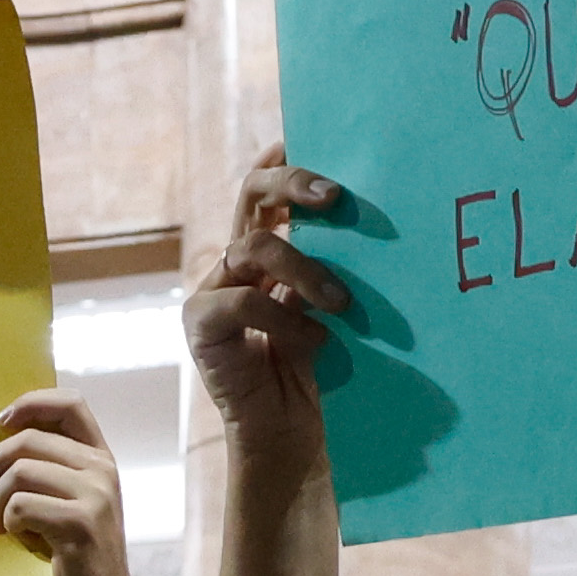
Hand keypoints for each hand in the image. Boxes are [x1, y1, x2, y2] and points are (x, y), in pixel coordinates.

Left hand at [0, 392, 140, 575]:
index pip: (70, 403)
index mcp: (100, 457)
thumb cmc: (73, 553)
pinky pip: (22, 505)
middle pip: (30, 439)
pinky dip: (7, 521)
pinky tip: (12, 537)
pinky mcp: (81, 523)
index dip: (30, 403)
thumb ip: (49, 468)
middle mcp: (102, 469)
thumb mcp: (68, 501)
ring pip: (21, 471)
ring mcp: (95, 495)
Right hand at [187, 147, 345, 472]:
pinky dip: (282, 317)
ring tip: (342, 304)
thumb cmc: (325, 373)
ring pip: (254, 246)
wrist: (290, 437)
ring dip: (305, 268)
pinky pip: (241, 299)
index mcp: (270, 248)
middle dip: (292, 183)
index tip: (318, 139)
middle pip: (251, 192)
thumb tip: (375, 218)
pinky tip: (313, 340)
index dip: (287, 158)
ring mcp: (213, 289)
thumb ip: (338, 266)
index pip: (269, 186)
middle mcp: (237, 260)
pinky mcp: (201, 325)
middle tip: (336, 196)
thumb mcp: (337, 308)